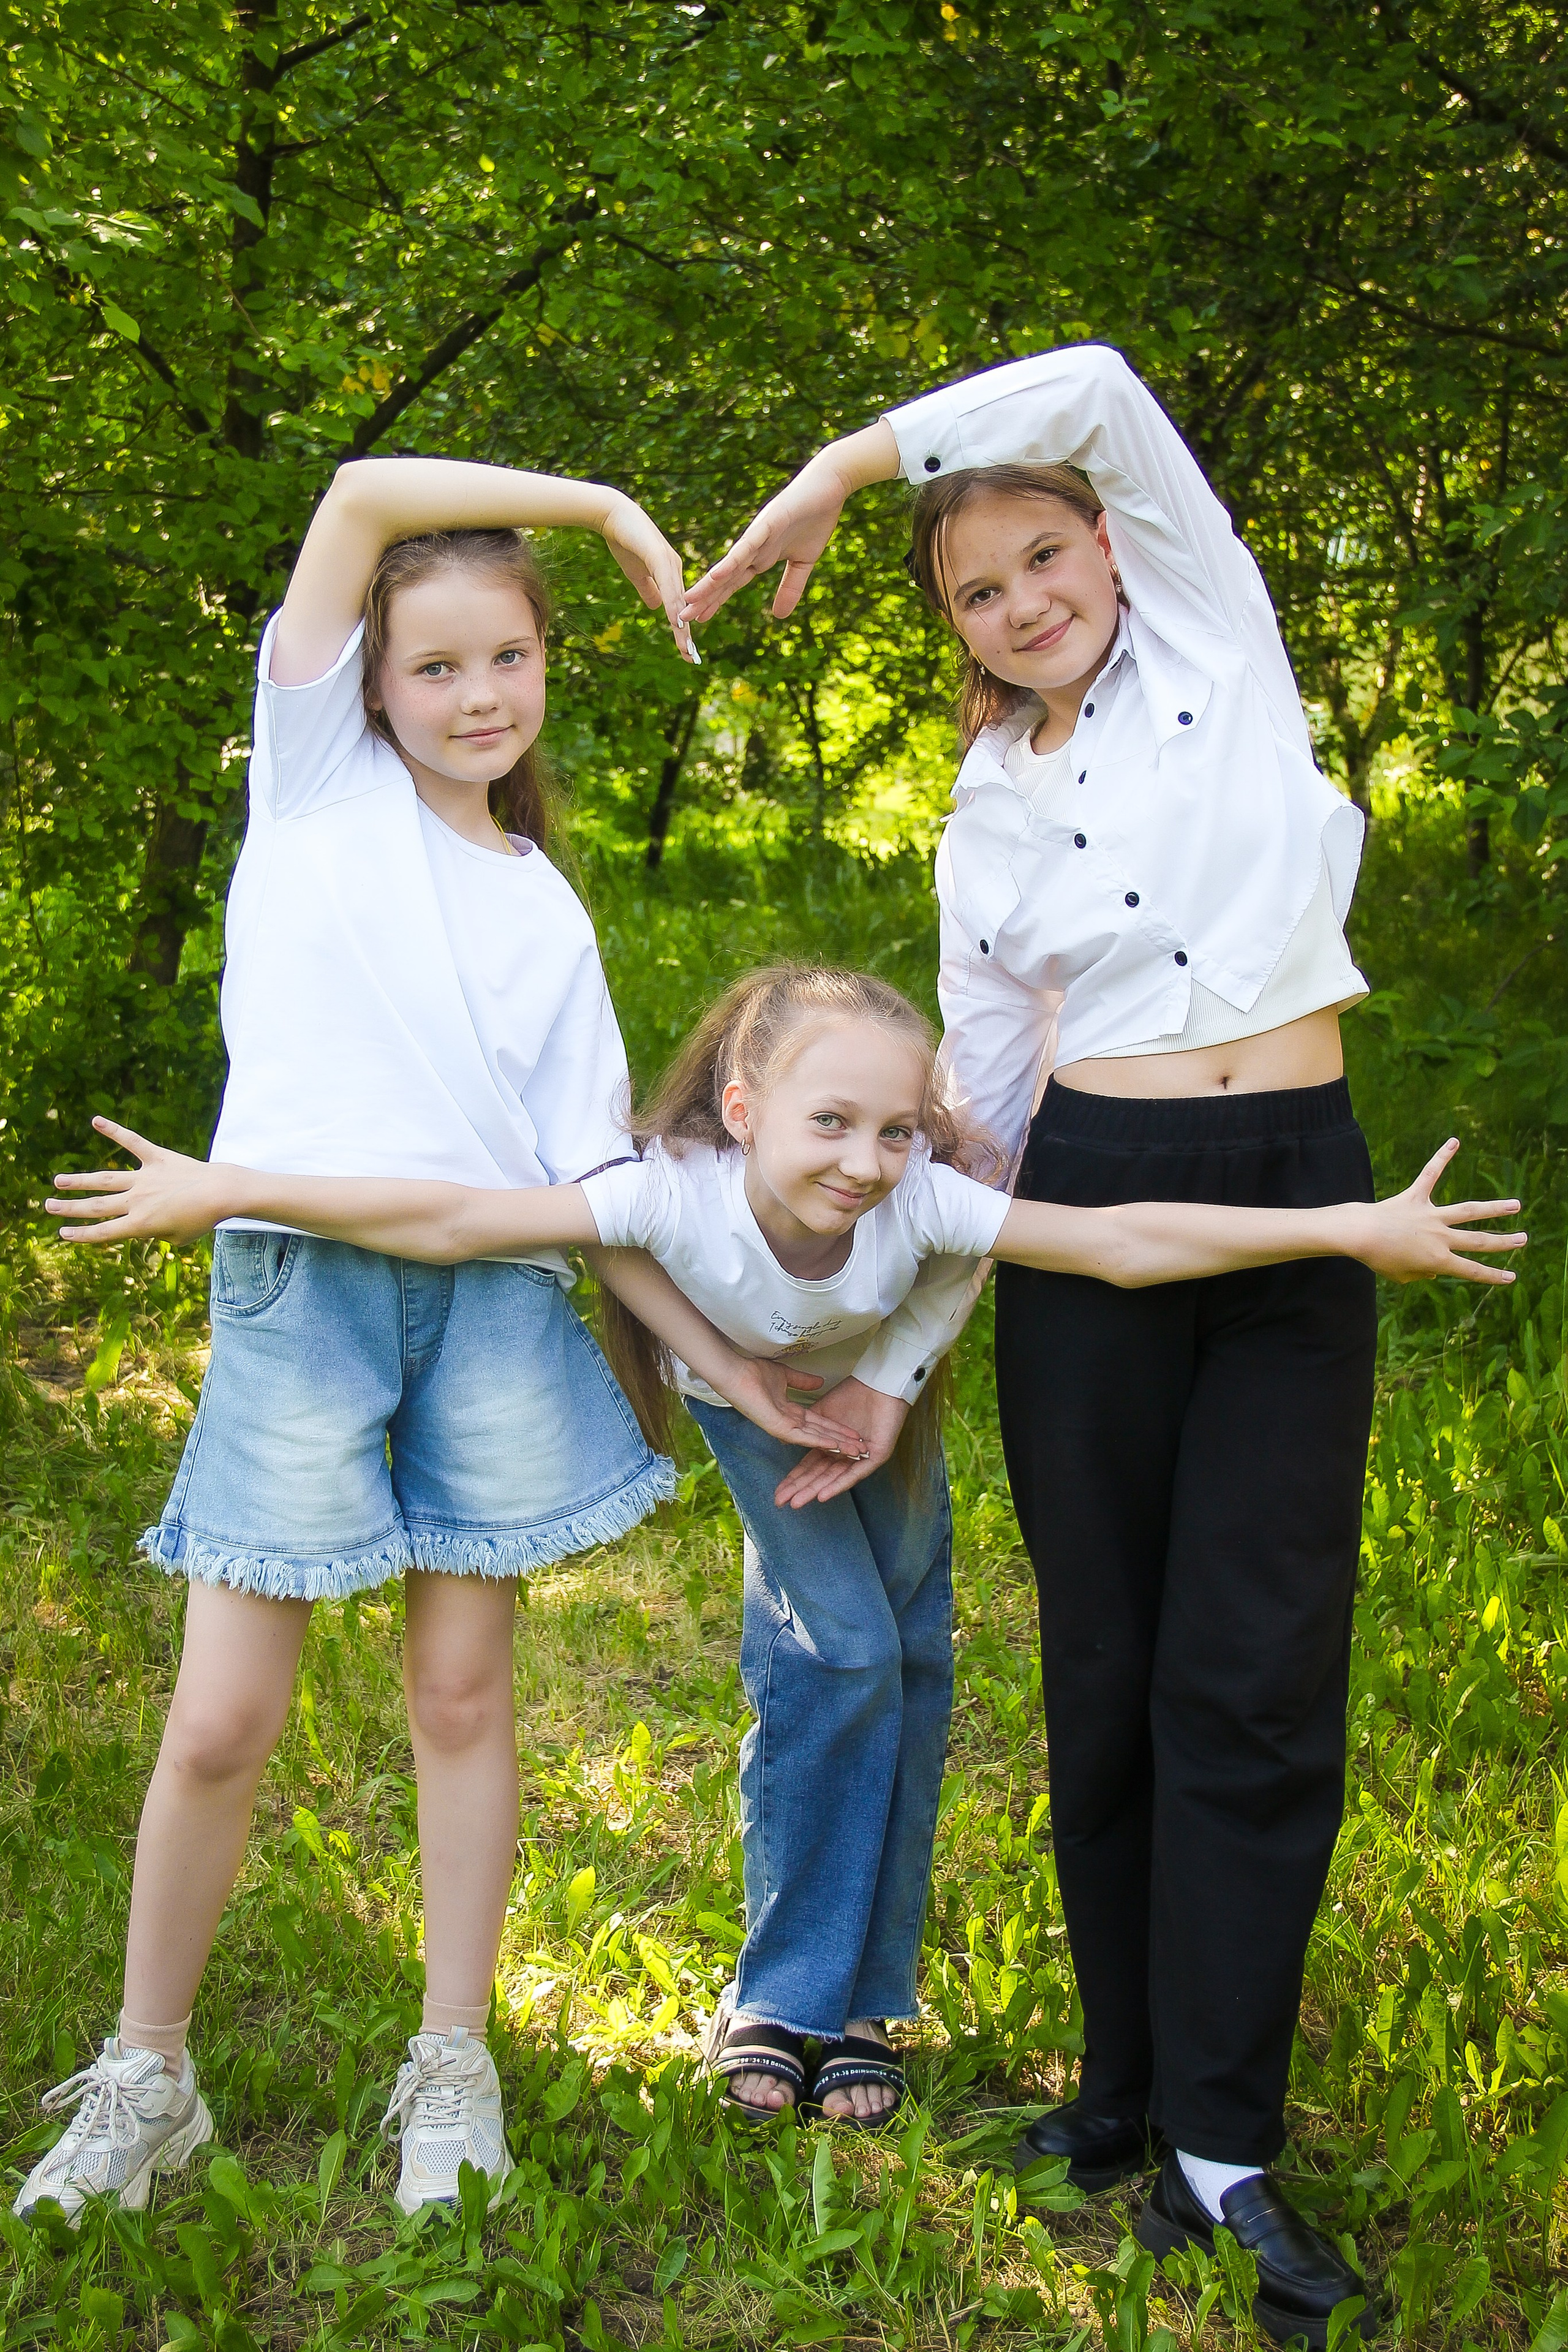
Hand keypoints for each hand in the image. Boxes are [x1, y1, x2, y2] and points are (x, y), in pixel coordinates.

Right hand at [47, 1117, 233, 1244]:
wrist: (223, 1193)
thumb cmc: (203, 1219)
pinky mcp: (157, 1157)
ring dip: (79, 1180)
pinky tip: (96, 1120)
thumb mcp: (177, 1238)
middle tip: (48, 1205)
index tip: (62, 1234)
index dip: (81, 1235)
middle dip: (70, 1208)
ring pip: (105, 1179)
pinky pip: (132, 1142)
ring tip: (58, 1180)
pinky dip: (114, 1130)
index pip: (103, 1232)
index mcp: (141, 1225)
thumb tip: (148, 1225)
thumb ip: (157, 1233)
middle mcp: (137, 1201)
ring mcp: (145, 1178)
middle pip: (96, 1206)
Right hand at [600, 492, 698, 662]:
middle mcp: (675, 569)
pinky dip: (673, 603)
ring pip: (678, 599)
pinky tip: (675, 619)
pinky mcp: (659, 556)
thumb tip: (657, 608)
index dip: (682, 629)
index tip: (686, 652)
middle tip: (691, 658)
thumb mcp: (637, 572)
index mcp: (671, 574)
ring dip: (681, 624)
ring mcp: (669, 562)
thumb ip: (649, 589)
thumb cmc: (624, 540)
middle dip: (686, 634)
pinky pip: (668, 584)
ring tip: (686, 646)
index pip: (679, 607)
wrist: (612, 514)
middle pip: (683, 607)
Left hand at [681, 423, 897, 626]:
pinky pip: (747, 545)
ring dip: (710, 583)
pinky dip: (732, 560)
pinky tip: (716, 574)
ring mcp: (758, 535)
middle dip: (704, 597)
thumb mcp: (804, 563)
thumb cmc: (816, 518)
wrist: (830, 484)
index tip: (697, 619)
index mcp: (760, 557)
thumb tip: (779, 617)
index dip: (715, 600)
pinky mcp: (768, 522)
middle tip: (681, 616)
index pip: (733, 583)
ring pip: (729, 564)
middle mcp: (753, 547)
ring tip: (690, 599)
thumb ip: (790, 588)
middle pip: (724, 577)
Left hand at [717, 1357, 873, 1459]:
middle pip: (821, 1435)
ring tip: (856, 1451)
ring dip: (836, 1445)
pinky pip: (802, 1437)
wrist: (735, 1371)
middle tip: (864, 1448)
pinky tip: (834, 1445)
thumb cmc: (754, 1373)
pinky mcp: (777, 1428)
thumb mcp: (785, 1375)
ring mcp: (783, 1428)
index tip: (856, 1432)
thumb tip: (819, 1381)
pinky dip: (819, 1441)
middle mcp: (788, 1424)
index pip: (820, 1423)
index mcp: (790, 1414)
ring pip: (815, 1439)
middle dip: (843, 1441)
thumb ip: (802, 1381)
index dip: (838, 1428)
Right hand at [771, 1378, 909, 1508]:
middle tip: (780, 1502)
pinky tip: (822, 1495)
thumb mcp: (822, 1412)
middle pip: (819, 1476)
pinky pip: (854, 1474)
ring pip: (834, 1478)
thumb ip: (807, 1429)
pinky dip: (838, 1485)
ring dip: (814, 1491)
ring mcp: (861, 1459)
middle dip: (799, 1489)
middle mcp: (846, 1456)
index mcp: (833, 1446)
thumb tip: (786, 1441)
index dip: (794, 1478)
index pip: (810, 1466)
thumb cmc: (853, 1394)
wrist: (877, 1383)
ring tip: (797, 1502)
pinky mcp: (875, 1457)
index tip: (778, 1491)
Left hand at [1360, 1140, 1524, 1282]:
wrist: (1358, 1236)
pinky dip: (1442, 1157)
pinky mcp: (1416, 1196)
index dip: (1493, 1276)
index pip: (1472, 1271)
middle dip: (1504, 1242)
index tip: (1512, 1277)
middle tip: (1524, 1239)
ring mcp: (1430, 1216)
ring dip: (1495, 1208)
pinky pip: (1431, 1174)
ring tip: (1516, 1205)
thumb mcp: (1402, 1275)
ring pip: (1469, 1211)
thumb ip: (1421, 1274)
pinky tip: (1454, 1141)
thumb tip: (1432, 1271)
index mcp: (1438, 1261)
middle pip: (1479, 1241)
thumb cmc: (1377, 1259)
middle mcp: (1440, 1238)